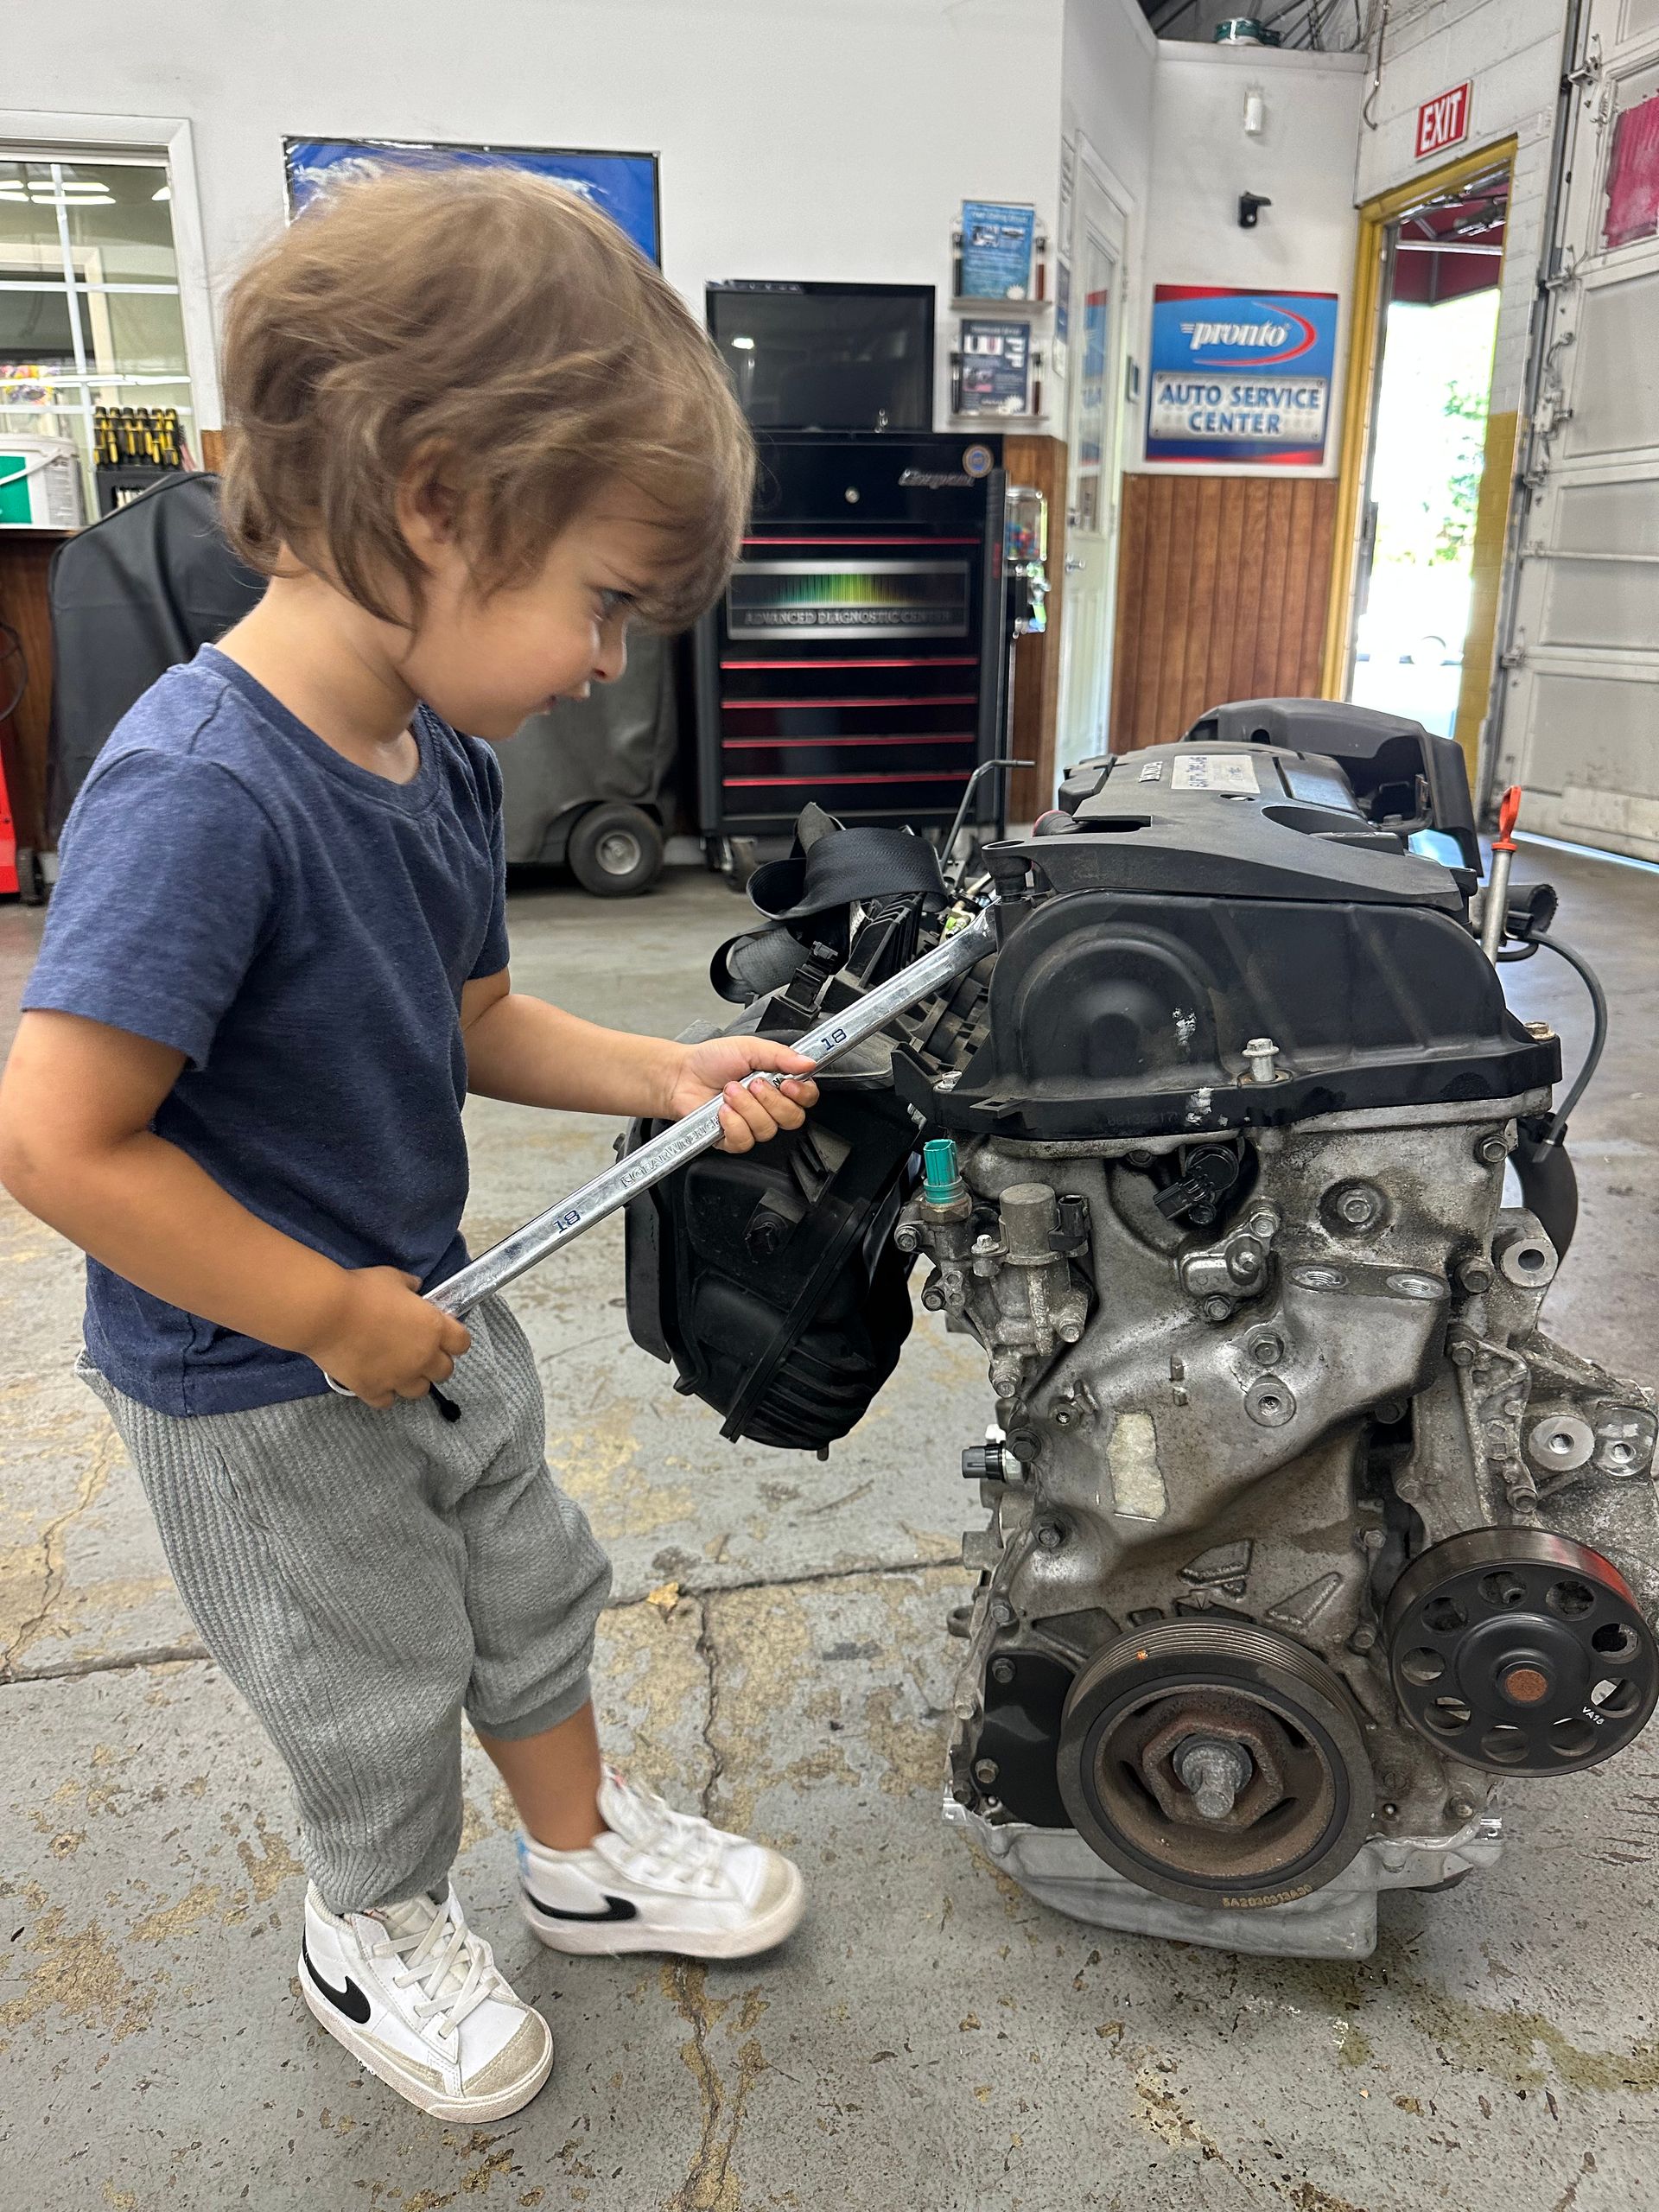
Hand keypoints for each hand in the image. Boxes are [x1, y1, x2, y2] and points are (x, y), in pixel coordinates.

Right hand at [301, 1265, 471, 1407]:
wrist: (327, 1312)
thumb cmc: (362, 1291)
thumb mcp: (392, 1278)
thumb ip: (409, 1286)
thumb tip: (415, 1287)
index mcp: (434, 1327)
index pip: (462, 1343)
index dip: (454, 1339)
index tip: (443, 1335)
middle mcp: (422, 1357)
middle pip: (445, 1371)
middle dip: (435, 1363)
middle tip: (419, 1351)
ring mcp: (398, 1377)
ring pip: (420, 1391)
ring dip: (413, 1380)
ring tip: (397, 1368)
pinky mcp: (373, 1389)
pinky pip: (387, 1401)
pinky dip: (383, 1393)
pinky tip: (375, 1379)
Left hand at [664, 1037, 819, 1153]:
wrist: (681, 1075)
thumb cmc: (712, 1060)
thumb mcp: (749, 1047)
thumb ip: (781, 1055)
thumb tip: (808, 1062)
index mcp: (778, 1084)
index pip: (807, 1098)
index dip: (802, 1094)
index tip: (787, 1083)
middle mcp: (769, 1107)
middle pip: (792, 1119)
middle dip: (771, 1100)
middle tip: (753, 1083)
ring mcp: (752, 1125)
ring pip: (767, 1129)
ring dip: (746, 1107)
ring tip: (729, 1091)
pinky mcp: (733, 1139)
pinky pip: (744, 1140)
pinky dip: (732, 1123)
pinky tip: (722, 1110)